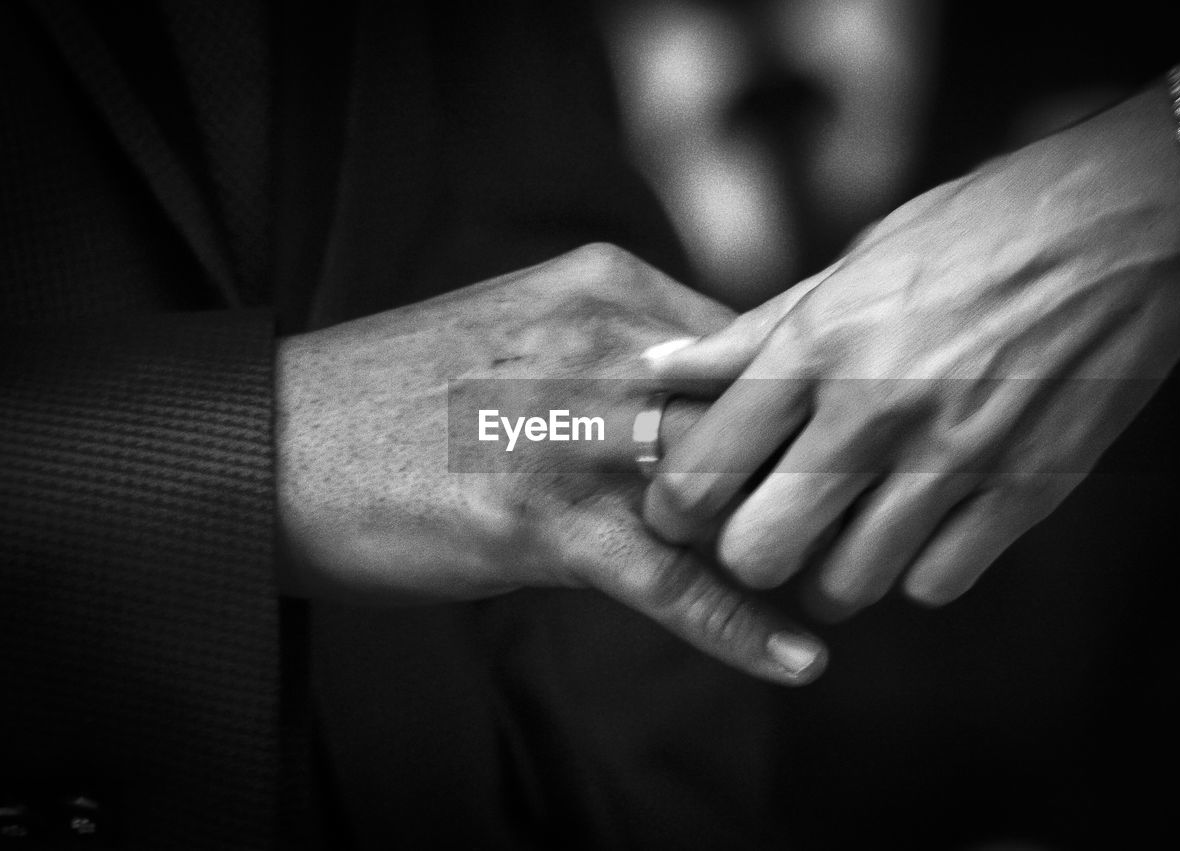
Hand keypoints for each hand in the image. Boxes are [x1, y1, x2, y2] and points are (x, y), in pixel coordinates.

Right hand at [276, 244, 826, 683]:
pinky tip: (799, 661)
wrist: (270, 441)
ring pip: (726, 491)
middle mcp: (600, 347)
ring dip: (792, 546)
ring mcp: (571, 432)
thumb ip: (623, 355)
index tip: (852, 439)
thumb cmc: (402, 392)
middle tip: (867, 520)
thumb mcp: (523, 329)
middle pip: (756, 410)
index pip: (753, 341)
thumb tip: (714, 409)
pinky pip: (666, 579)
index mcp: (605, 287)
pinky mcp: (539, 519)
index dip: (807, 398)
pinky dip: (738, 626)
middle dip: (815, 468)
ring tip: (845, 589)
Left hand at [642, 90, 1179, 617]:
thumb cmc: (971, 234)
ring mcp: (951, 458)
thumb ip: (748, 335)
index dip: (676, 512)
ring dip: (834, 571)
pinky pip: (935, 583)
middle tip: (769, 528)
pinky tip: (924, 524)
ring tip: (848, 531)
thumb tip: (657, 370)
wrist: (1122, 229)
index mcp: (814, 347)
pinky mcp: (1023, 492)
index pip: (699, 475)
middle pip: (759, 553)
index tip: (688, 512)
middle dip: (752, 555)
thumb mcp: (848, 265)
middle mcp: (871, 411)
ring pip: (847, 586)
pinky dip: (918, 568)